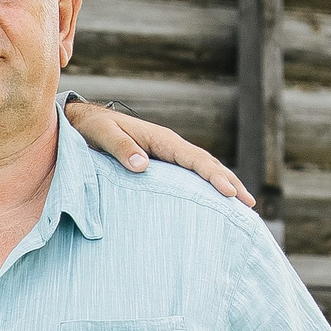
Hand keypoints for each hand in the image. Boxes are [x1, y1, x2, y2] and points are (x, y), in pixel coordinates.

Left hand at [62, 99, 255, 206]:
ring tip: (242, 207)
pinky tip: (210, 206)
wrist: (81, 123)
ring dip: (222, 186)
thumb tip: (142, 166)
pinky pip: (187, 179)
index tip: (229, 193)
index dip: (213, 176)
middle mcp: (169, 148)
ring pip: (200, 172)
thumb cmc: (90, 129)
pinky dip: (203, 190)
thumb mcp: (101, 134)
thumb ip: (120, 148)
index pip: (194, 159)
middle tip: (249, 205)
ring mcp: (166, 158)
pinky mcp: (160, 168)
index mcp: (161, 140)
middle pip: (206, 165)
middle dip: (229, 183)